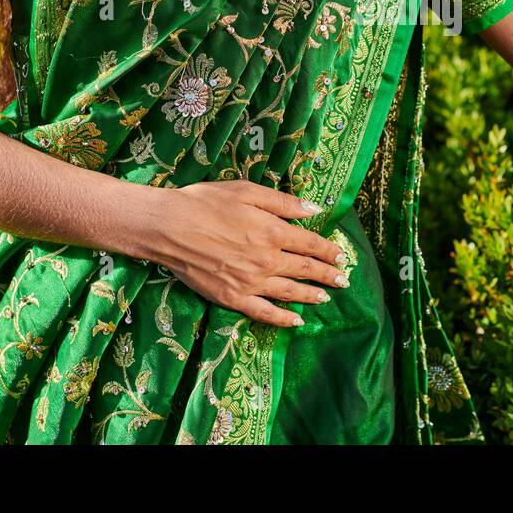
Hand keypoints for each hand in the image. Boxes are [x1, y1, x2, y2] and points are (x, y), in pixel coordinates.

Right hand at [141, 179, 349, 327]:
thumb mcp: (247, 191)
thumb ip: (283, 202)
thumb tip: (313, 209)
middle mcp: (267, 260)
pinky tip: (296, 321)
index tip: (341, 255)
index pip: (310, 243)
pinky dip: (283, 319)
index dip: (328, 250)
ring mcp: (251, 282)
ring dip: (312, 295)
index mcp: (273, 231)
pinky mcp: (232, 298)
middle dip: (328, 274)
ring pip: (290, 292)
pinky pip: (264, 313)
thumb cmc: (205, 202)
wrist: (168, 227)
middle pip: (305, 269)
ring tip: (327, 297)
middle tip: (344, 279)